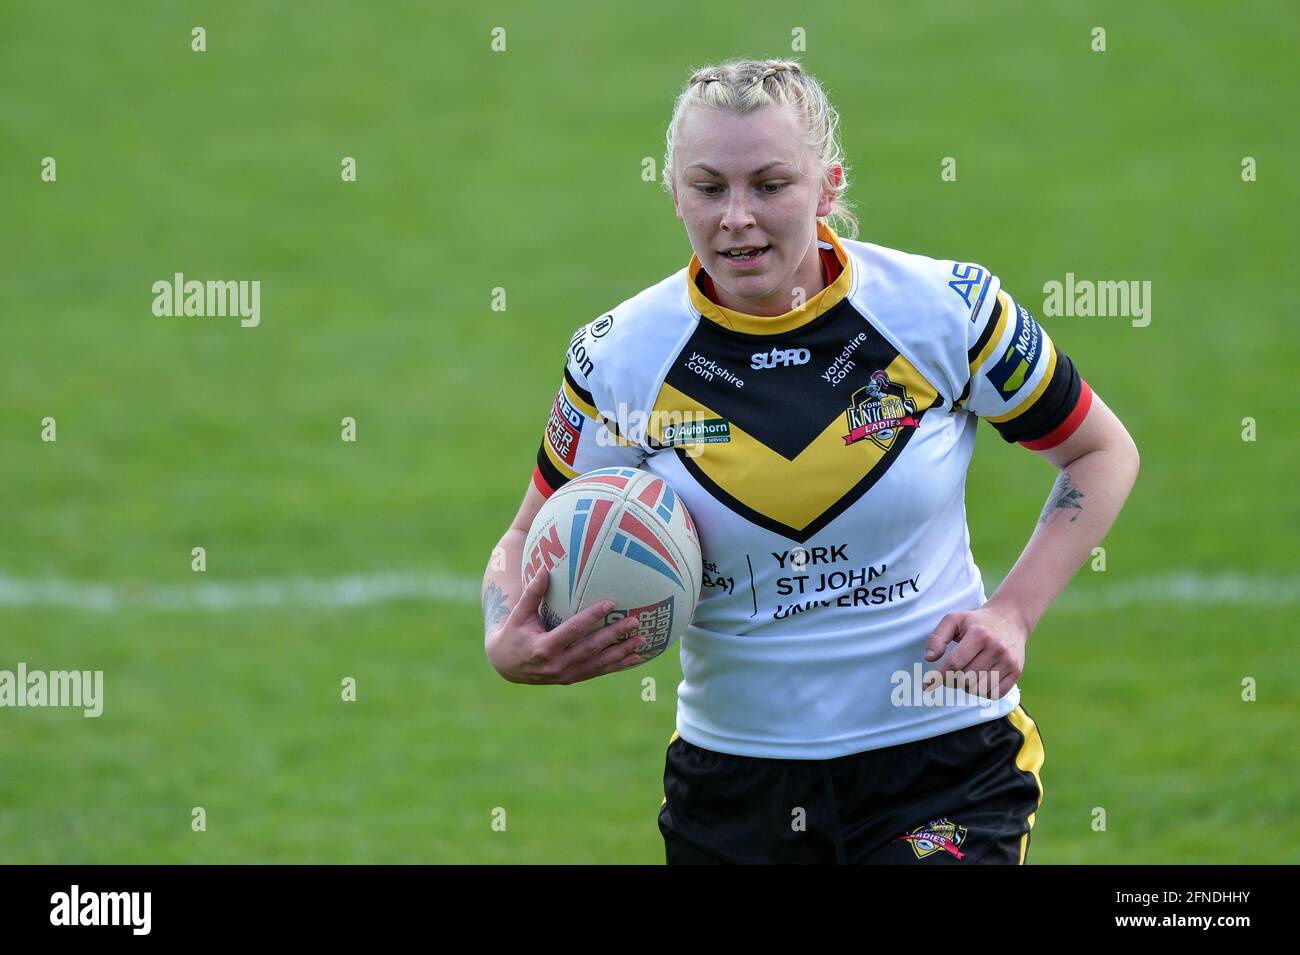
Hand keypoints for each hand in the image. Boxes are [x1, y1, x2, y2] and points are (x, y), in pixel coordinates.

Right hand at [486, 564, 646, 684]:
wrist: (505, 666)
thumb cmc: (512, 634)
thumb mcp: (518, 615)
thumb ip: (531, 594)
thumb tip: (544, 570)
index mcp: (543, 648)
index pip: (572, 630)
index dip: (592, 617)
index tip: (610, 603)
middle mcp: (557, 664)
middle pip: (591, 648)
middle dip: (614, 635)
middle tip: (634, 621)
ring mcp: (565, 674)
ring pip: (598, 663)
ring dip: (621, 652)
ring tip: (642, 640)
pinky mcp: (571, 679)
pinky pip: (598, 671)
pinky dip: (617, 665)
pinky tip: (635, 657)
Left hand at [921, 601, 1029, 699]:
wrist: (1010, 619)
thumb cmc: (976, 622)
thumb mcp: (954, 620)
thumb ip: (937, 637)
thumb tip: (929, 658)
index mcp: (979, 634)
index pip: (954, 663)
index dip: (938, 676)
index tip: (927, 684)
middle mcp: (996, 648)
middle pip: (965, 678)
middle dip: (952, 680)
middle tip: (950, 673)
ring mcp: (1008, 661)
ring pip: (979, 689)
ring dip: (966, 687)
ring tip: (965, 674)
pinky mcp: (1016, 672)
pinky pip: (994, 694)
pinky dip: (982, 692)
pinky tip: (978, 681)